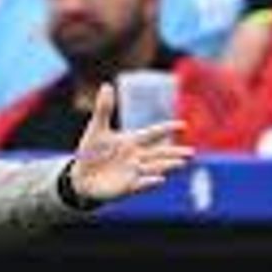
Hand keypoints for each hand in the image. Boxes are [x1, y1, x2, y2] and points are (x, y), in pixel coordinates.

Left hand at [69, 83, 192, 201]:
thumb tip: (106, 85)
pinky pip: (140, 184)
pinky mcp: (126, 186)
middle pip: (159, 153)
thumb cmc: (91, 152)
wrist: (80, 176)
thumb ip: (104, 109)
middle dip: (174, 153)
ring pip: (154, 168)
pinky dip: (149, 182)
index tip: (182, 125)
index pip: (153, 133)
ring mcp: (132, 172)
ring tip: (182, 163)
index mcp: (131, 141)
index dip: (166, 129)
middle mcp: (136, 156)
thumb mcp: (96, 129)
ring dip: (167, 165)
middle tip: (191, 153)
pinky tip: (160, 179)